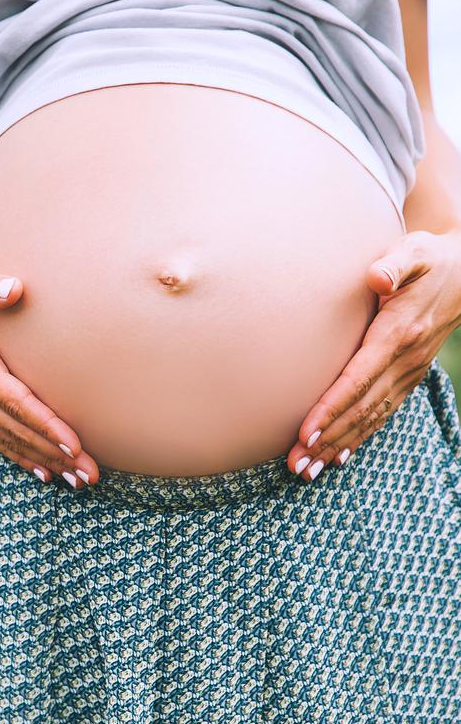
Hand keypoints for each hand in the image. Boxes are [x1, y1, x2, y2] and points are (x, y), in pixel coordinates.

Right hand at [0, 261, 98, 487]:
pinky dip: (21, 457)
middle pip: (16, 428)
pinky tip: (46, 473)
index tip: (73, 442)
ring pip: (8, 440)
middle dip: (55, 453)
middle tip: (91, 474)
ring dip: (44, 462)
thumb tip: (14, 288)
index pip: (13, 399)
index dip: (43, 422)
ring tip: (80, 481)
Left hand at [286, 228, 460, 479]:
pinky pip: (381, 414)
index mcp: (398, 335)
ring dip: (337, 446)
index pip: (358, 379)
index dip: (332, 408)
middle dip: (326, 439)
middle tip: (295, 465)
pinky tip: (337, 458)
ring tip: (306, 471)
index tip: (306, 431)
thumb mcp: (415, 252)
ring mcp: (407, 373)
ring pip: (369, 418)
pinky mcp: (407, 377)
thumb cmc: (428, 258)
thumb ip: (395, 264)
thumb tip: (376, 275)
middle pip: (359, 409)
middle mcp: (404, 362)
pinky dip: (358, 437)